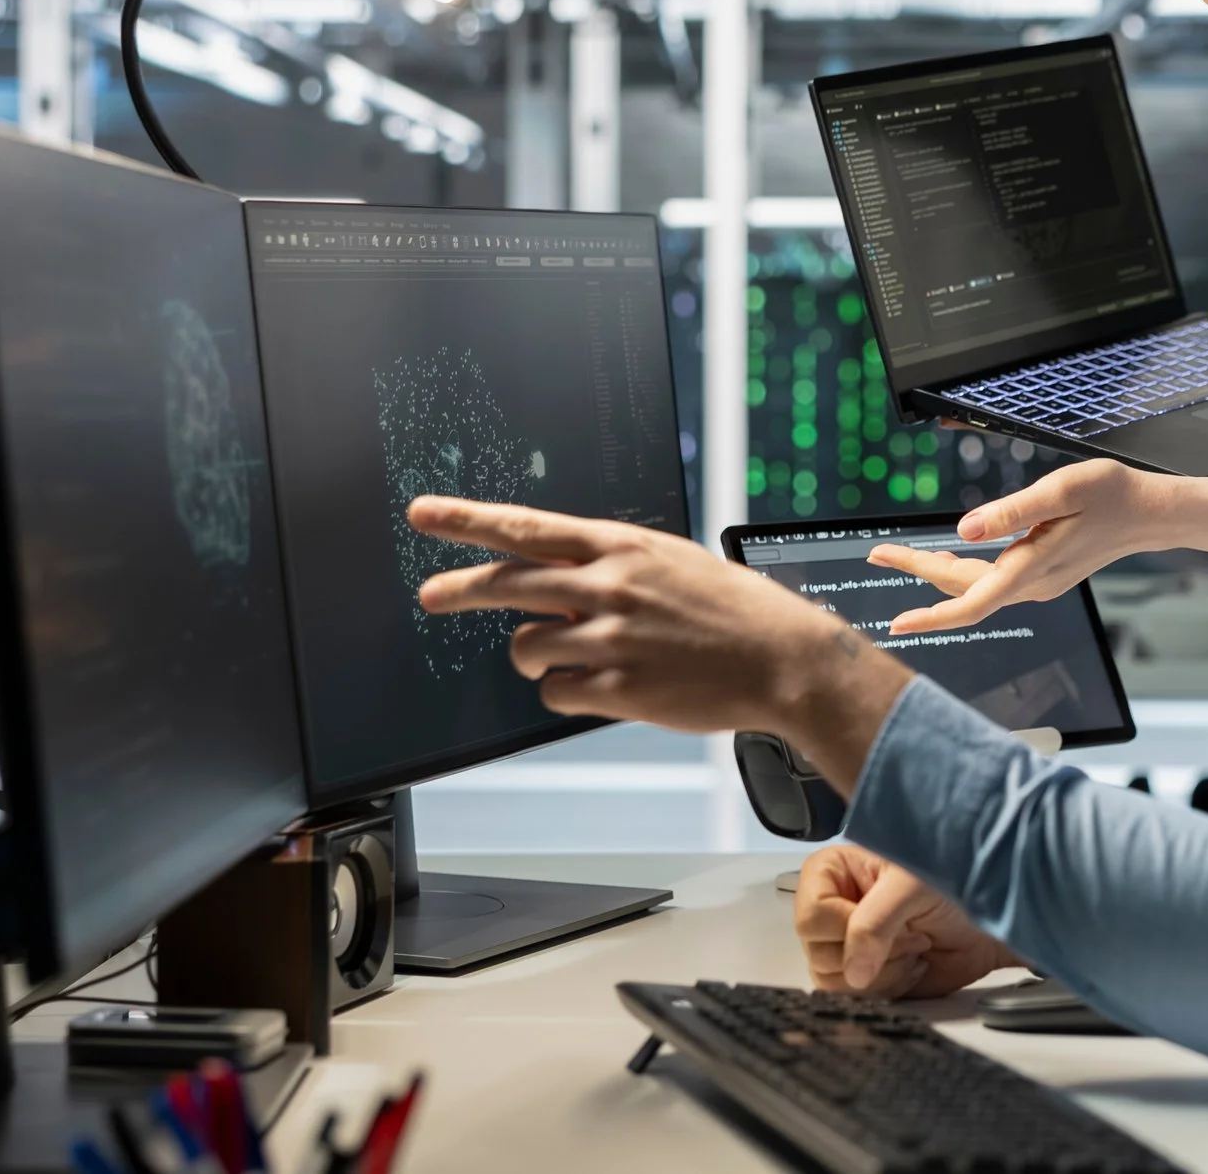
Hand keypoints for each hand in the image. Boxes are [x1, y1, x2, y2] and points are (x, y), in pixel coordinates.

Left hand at [408, 497, 911, 786]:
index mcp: (621, 546)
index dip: (469, 520)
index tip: (425, 514)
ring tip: (575, 655)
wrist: (782, 658)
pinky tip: (604, 684)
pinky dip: (568, 691)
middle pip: (508, 585)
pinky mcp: (618, 689)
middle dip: (460, 591)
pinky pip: (556, 692)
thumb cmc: (732, 609)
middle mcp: (609, 586)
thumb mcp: (669, 562)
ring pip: (527, 647)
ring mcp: (611, 638)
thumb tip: (553, 584)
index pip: (527, 528)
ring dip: (538, 654)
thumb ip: (609, 565)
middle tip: (432, 595)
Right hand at [793, 844, 1019, 997]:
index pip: (811, 916)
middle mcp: (832, 908)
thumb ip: (875, 922)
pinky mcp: (865, 976)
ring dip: (882, 973)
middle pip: (817, 954)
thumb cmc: (953, 880)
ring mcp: (847, 945)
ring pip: (832, 982)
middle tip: (911, 933)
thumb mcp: (912, 886)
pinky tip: (914, 967)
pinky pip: (856, 999)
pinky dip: (889, 990)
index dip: (847, 928)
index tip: (889, 922)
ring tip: (914, 948)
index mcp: (831, 872)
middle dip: (872, 952)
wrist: (988, 918)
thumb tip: (853, 972)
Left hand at [867, 459, 1170, 634]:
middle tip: (877, 554)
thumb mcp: (1060, 490)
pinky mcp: (1043, 576)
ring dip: (938, 574)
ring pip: (977, 587)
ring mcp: (1039, 584)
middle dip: (918, 574)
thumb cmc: (1110, 494)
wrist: (1149, 513)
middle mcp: (1032, 585)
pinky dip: (965, 572)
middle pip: (963, 591)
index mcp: (1031, 568)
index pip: (971, 602)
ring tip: (901, 556)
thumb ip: (1011, 511)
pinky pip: (993, 582)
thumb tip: (962, 530)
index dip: (931, 616)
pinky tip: (950, 556)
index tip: (896, 623)